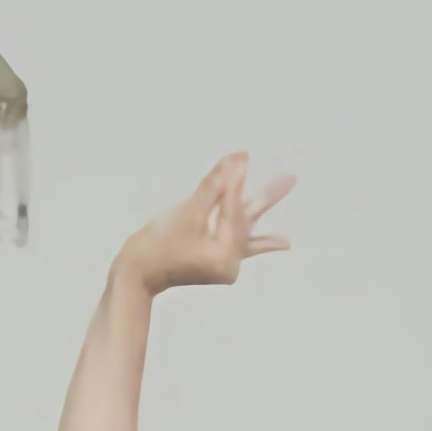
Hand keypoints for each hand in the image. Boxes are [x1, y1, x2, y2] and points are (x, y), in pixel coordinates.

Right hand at [118, 154, 292, 297]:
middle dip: (268, 198)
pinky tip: (282, 243)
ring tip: (293, 229)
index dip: (235, 181)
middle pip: (250, 222)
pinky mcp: (217, 261)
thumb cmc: (158, 245)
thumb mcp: (187, 213)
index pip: (234, 210)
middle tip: (291, 178)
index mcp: (224, 254)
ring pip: (248, 235)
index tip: (242, 156)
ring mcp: (224, 262)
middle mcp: (229, 261)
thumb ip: (214, 186)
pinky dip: (258, 242)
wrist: (138, 274)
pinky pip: (241, 248)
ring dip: (269, 225)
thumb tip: (237, 160)